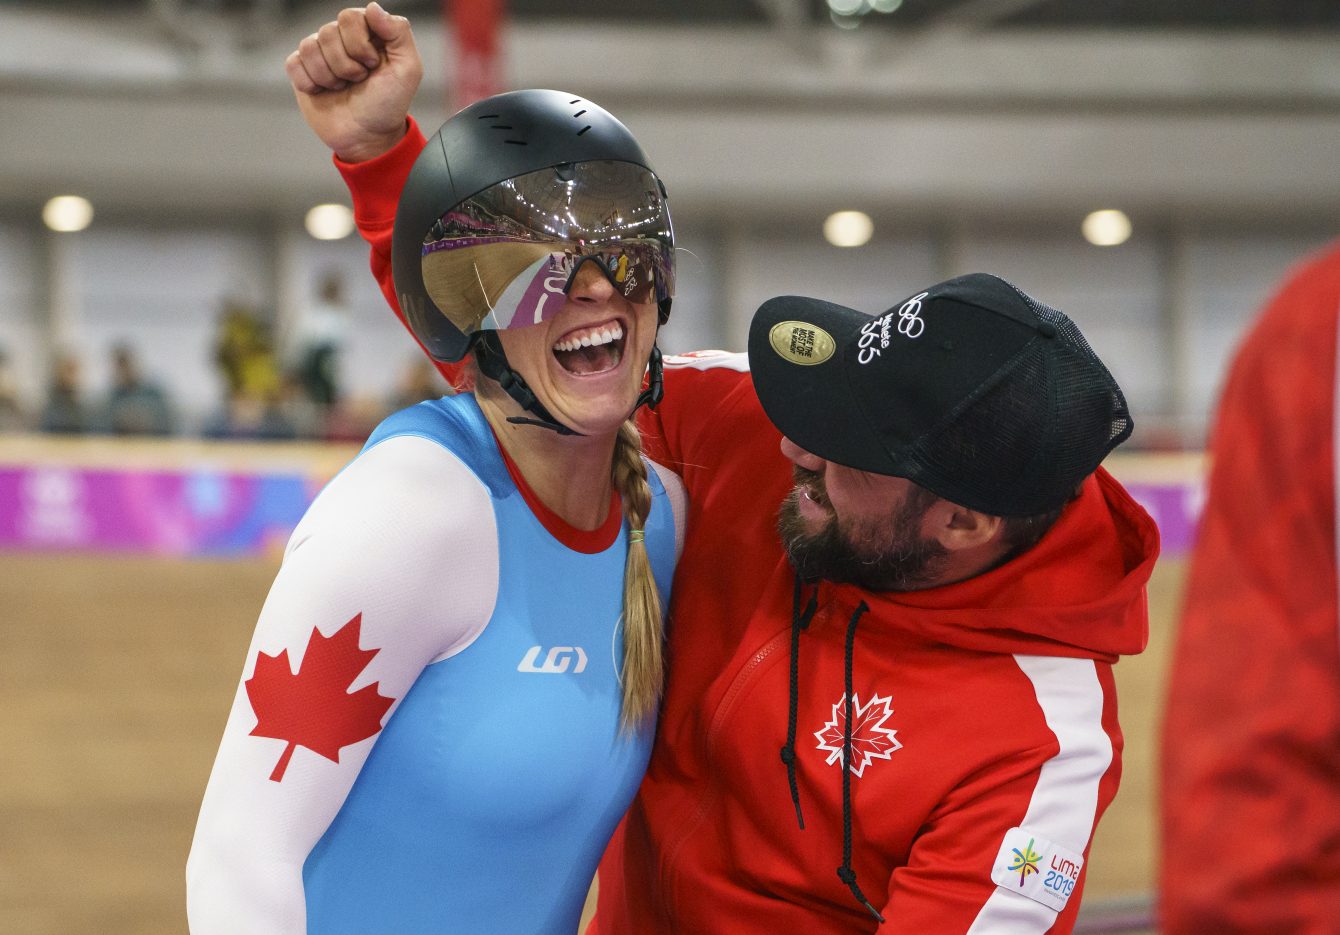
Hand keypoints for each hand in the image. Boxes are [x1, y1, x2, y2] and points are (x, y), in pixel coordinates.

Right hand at [286, 3, 423, 162]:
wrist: (367, 137)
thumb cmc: (388, 104)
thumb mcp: (408, 70)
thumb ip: (399, 33)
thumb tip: (372, 7)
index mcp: (368, 32)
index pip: (350, 17)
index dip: (360, 45)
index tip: (373, 65)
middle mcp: (342, 38)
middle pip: (328, 32)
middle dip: (346, 64)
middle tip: (359, 80)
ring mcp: (320, 53)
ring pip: (309, 47)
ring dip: (330, 76)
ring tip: (344, 88)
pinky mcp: (302, 70)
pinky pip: (294, 63)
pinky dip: (310, 82)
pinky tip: (324, 92)